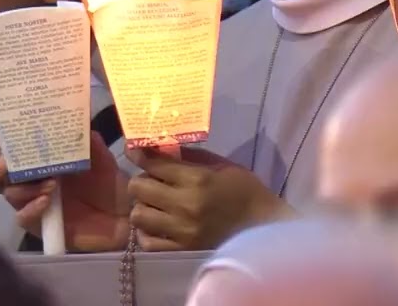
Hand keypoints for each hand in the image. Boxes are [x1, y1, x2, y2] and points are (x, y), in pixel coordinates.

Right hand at [0, 130, 130, 251]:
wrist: (121, 214)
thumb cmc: (104, 179)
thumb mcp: (96, 152)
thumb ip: (81, 134)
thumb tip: (73, 110)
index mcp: (33, 156)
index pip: (1, 148)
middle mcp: (25, 178)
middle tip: (4, 164)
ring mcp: (29, 202)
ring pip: (7, 194)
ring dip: (23, 187)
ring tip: (50, 183)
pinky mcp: (37, 224)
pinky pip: (22, 217)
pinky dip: (31, 208)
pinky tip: (47, 201)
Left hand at [126, 146, 294, 250]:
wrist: (264, 227)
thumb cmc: (244, 190)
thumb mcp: (220, 164)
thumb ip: (189, 157)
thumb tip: (159, 146)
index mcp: (197, 179)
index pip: (154, 163)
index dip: (139, 154)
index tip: (133, 150)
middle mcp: (185, 205)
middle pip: (138, 187)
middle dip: (142, 180)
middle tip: (152, 181)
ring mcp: (182, 230)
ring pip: (138, 214)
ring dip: (143, 206)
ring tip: (155, 205)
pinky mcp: (182, 250)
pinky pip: (147, 242)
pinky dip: (147, 232)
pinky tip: (158, 226)